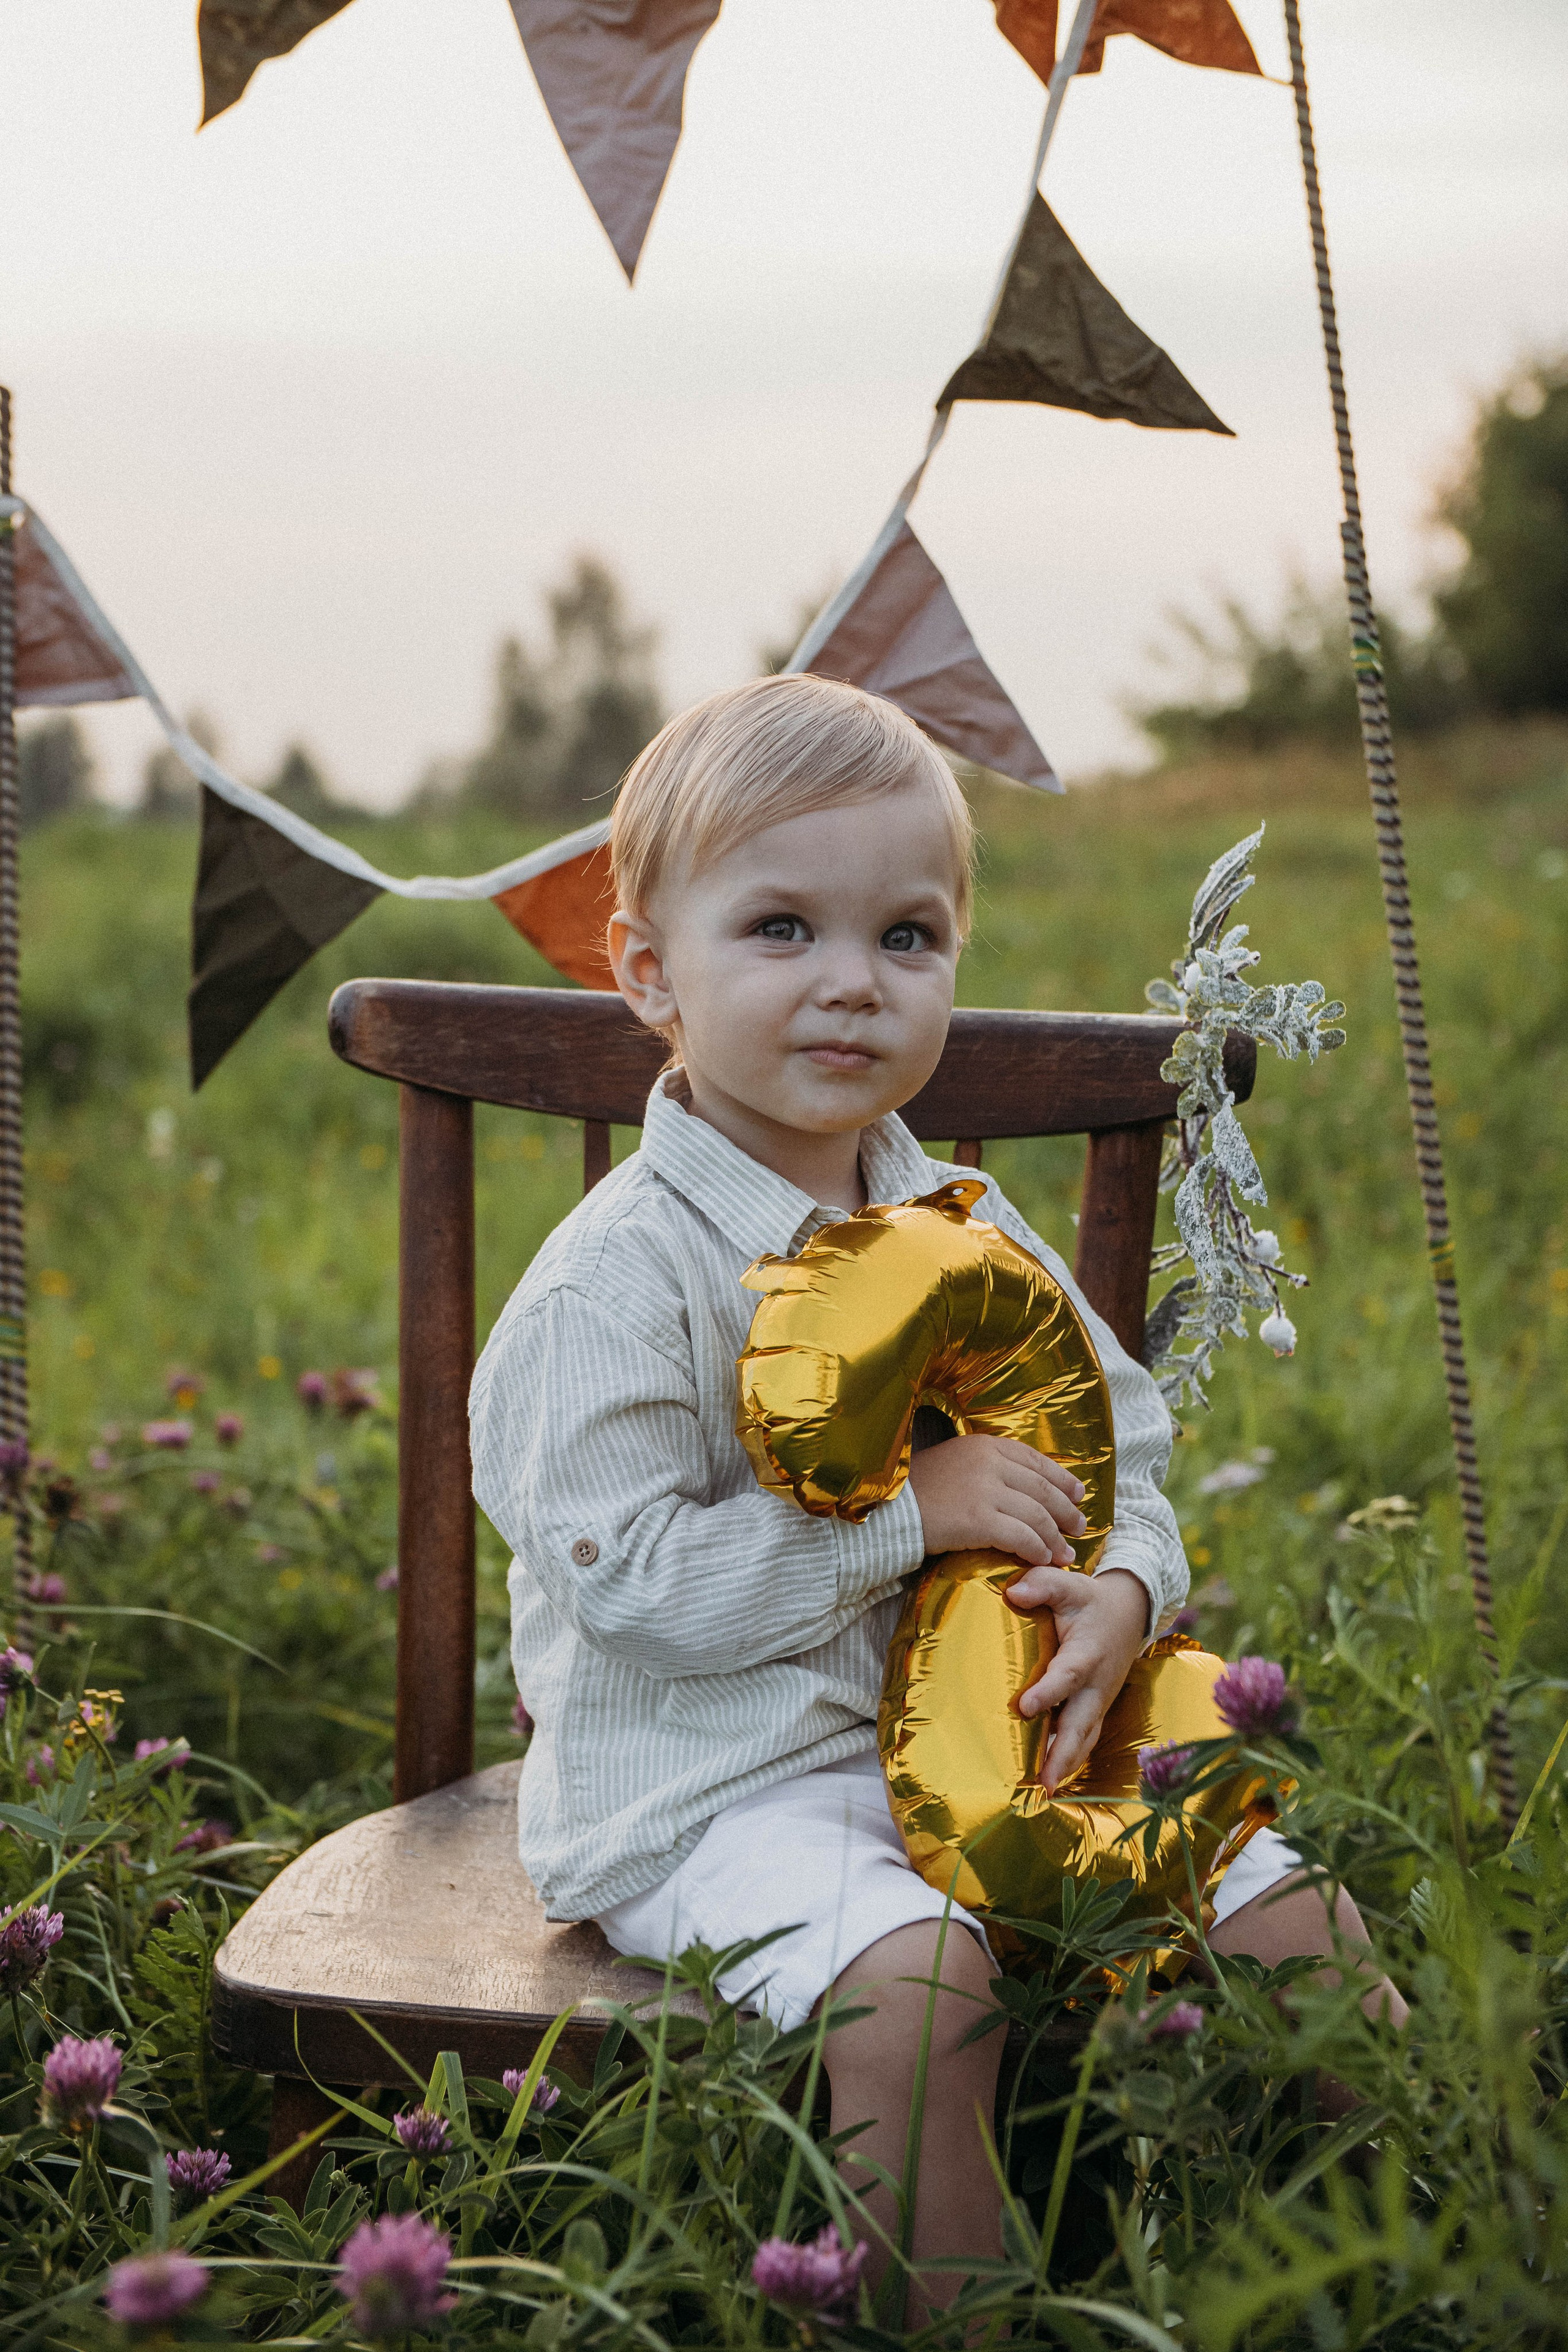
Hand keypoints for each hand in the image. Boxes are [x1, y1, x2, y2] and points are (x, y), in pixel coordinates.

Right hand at [907, 1434, 1086, 1567]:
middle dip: (1067, 1511)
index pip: (1036, 1461)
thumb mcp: (955, 1463)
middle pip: (1043, 1489)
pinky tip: (1043, 1560)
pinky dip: (1037, 1549)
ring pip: (1037, 1515)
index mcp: (985, 1445)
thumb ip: (987, 1467)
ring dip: (1056, 1538)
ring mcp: (985, 1490)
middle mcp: (989, 1462)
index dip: (1062, 1479)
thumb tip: (1022, 1486)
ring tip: (1066, 1555)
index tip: (1078, 1494)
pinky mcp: (978, 1519)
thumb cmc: (918, 1490)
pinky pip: (1021, 1536)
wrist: (888, 1509)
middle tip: (1079, 1528)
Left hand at [1003, 1565, 1148, 1792]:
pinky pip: (1086, 1738)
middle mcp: (1097, 1683)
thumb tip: (1013, 1592)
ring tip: (1045, 1791)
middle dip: (1063, 1752)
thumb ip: (1042, 1583)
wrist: (1130, 1614)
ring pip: (1085, 1737)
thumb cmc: (1091, 1600)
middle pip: (1081, 1722)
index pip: (1067, 1675)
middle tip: (1045, 1781)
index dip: (1049, 1692)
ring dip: (1067, 1764)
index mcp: (1088, 1652)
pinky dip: (1072, 1760)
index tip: (1025, 1707)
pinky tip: (1052, 1781)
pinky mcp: (1097, 1709)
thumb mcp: (1069, 1584)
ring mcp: (1099, 1700)